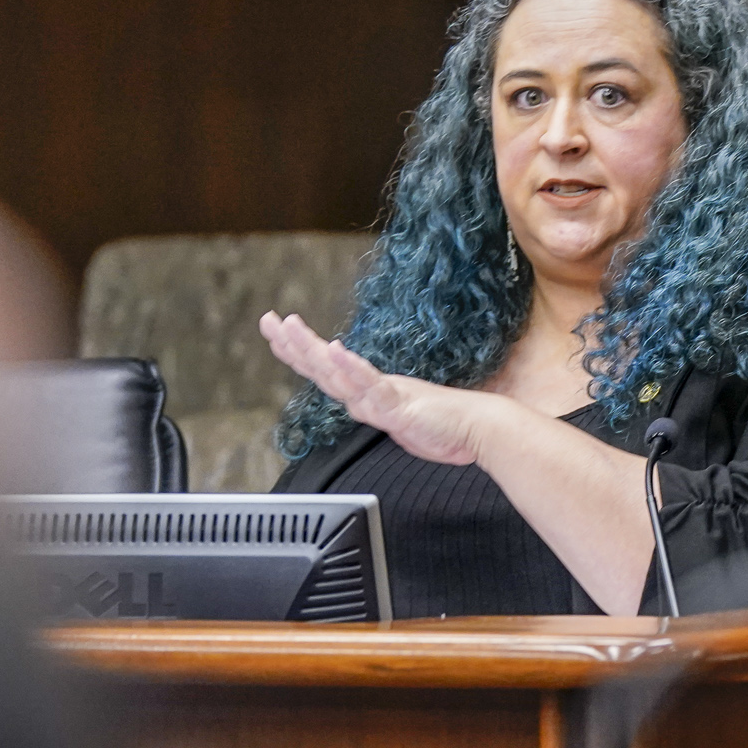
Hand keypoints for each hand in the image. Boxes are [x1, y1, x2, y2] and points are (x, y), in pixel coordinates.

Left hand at [260, 311, 490, 465]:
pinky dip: (351, 368)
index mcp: (370, 393)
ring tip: (289, 328)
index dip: (299, 352)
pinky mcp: (399, 403)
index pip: (326, 371)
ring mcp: (384, 394)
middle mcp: (372, 389)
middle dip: (292, 342)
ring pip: (338, 371)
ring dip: (312, 349)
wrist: (480, 428)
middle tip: (268, 319)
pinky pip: (371, 385)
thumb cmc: (446, 426)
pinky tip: (335, 353)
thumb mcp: (400, 424)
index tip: (278, 332)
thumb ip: (378, 412)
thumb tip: (359, 406)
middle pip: (323, 365)